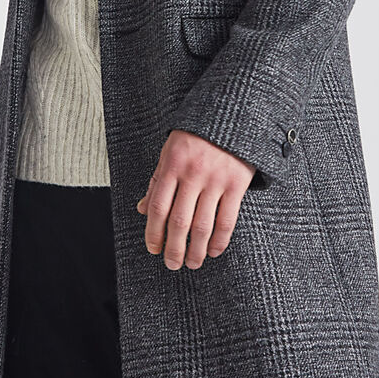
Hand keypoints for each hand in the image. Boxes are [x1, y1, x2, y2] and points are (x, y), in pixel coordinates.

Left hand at [136, 130, 255, 269]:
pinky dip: (220, 240)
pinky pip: (227, 219)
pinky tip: (213, 250)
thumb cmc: (197, 135)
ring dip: (196, 250)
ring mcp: (215, 180)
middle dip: (174, 248)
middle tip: (172, 264)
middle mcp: (192, 174)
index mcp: (172, 165)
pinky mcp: (237, 183)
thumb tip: (142, 210)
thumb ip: (158, 181)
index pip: (158, 207)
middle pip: (179, 221)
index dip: (153, 233)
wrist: (233, 113)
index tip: (153, 249)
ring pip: (203, 225)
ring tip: (192, 263)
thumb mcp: (171, 151)